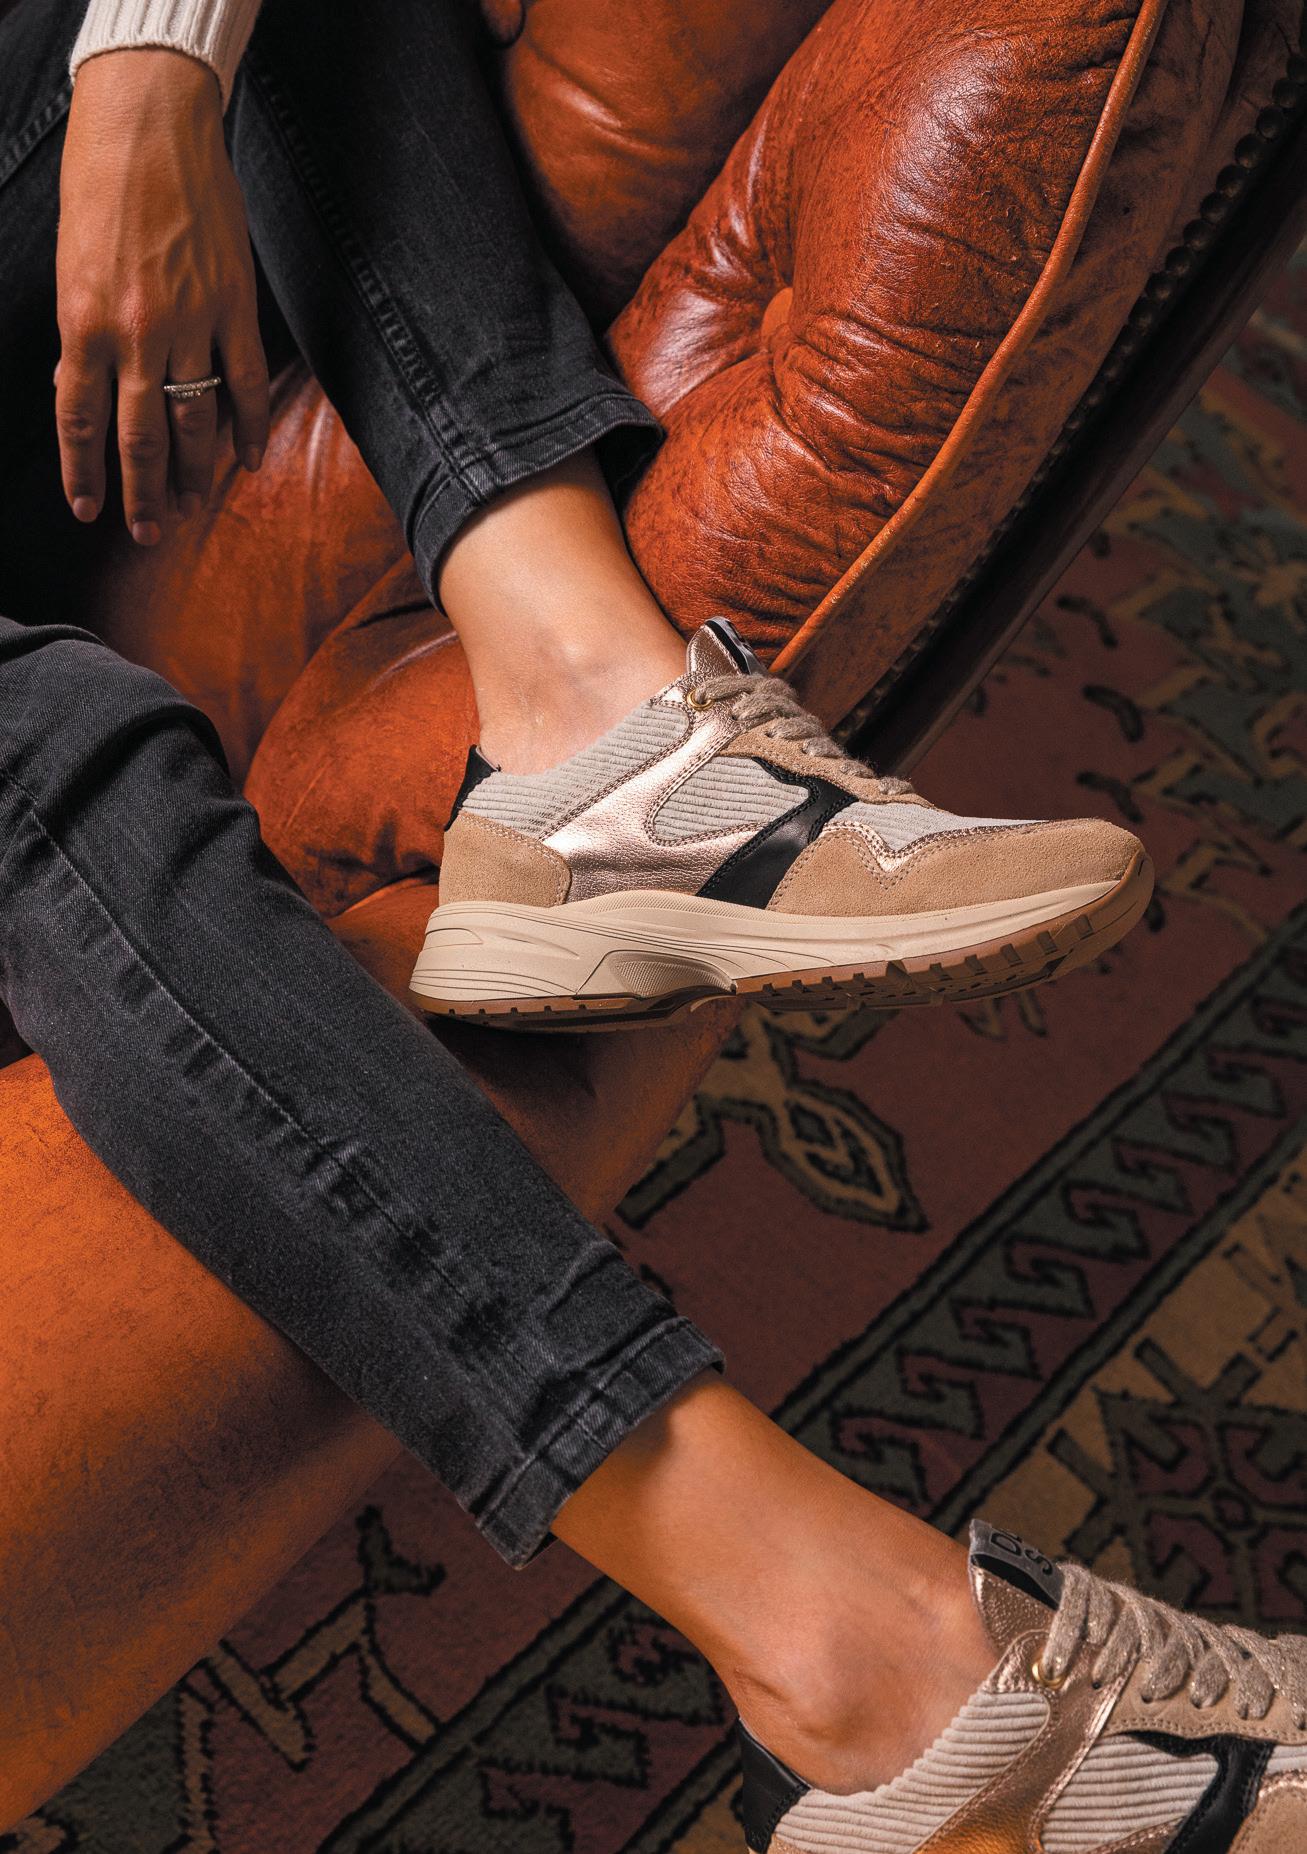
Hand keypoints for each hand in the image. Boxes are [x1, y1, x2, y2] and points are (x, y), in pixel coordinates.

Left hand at [56, 49, 268, 543]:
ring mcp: (190, 322)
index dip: (85, 473)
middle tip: (149, 533)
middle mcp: (135, 332)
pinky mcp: (233, 305)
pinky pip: (245, 382)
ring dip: (194, 473)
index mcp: (83, 322)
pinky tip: (248, 459)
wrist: (148, 124)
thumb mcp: (72, 266)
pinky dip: (249, 426)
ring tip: (192, 508)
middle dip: (143, 493)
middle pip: (140, 436)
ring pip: (195, 420)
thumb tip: (91, 392)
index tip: (89, 512)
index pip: (80, 419)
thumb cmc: (99, 185)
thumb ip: (85, 334)